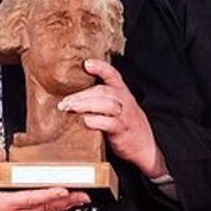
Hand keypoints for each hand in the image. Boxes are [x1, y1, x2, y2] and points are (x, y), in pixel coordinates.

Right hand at [0, 148, 89, 210]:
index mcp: (7, 203)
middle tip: (84, 194)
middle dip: (66, 200)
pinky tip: (68, 202)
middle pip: (46, 206)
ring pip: (48, 210)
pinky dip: (58, 206)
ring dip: (66, 204)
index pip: (32, 198)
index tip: (64, 189)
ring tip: (82, 197)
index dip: (49, 194)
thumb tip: (0, 152)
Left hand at [60, 59, 166, 178]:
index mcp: (123, 93)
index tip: (86, 63)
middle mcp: (125, 101)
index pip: (113, 75)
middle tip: (65, 101)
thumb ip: (103, 99)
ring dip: (85, 104)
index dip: (101, 68)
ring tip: (70, 107)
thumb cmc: (126, 125)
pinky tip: (85, 121)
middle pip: (103, 91)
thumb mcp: (119, 107)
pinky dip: (97, 121)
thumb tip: (75, 96)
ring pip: (106, 104)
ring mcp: (125, 116)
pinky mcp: (123, 131)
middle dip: (82, 94)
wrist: (145, 147)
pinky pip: (110, 123)